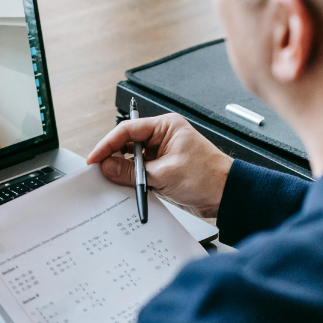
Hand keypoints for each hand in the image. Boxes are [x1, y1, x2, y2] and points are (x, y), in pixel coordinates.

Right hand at [86, 113, 231, 217]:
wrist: (227, 195)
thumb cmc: (208, 176)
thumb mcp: (165, 174)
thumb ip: (132, 171)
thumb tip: (108, 167)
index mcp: (165, 127)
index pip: (128, 130)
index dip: (108, 143)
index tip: (95, 158)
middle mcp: (163, 137)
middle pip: (127, 143)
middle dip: (113, 157)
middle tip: (100, 171)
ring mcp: (162, 154)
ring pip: (132, 159)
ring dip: (123, 170)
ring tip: (112, 180)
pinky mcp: (163, 169)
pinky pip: (141, 172)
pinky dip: (132, 180)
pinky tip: (126, 187)